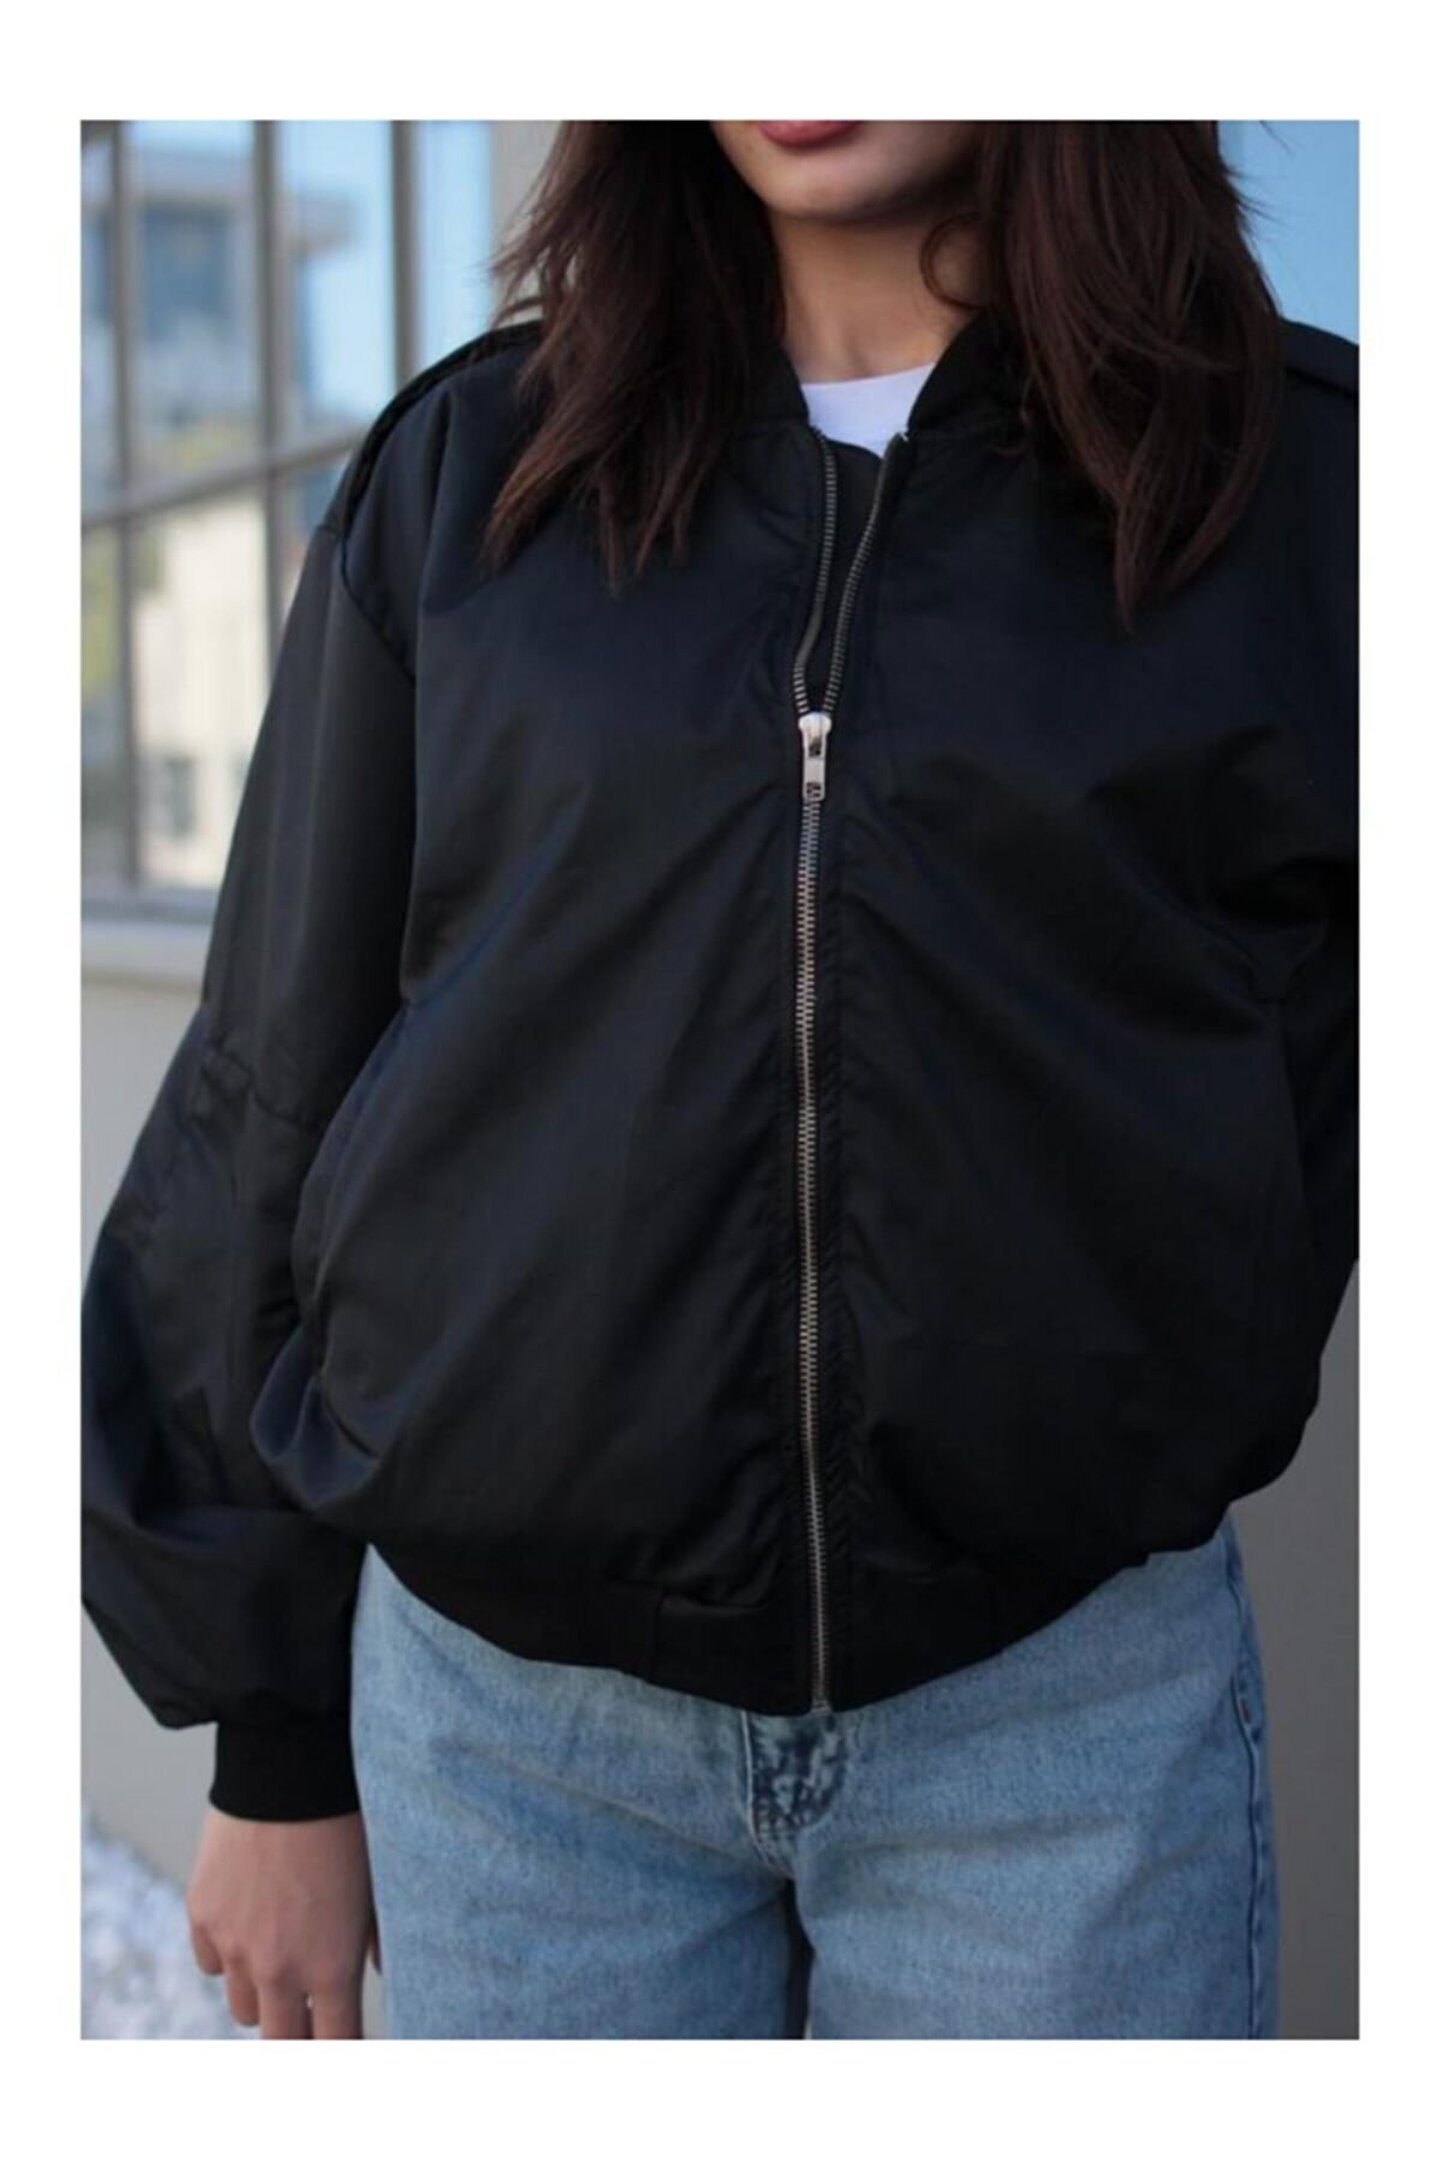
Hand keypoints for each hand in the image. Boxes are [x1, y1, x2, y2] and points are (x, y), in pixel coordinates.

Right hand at [186, 1804, 380, 2037]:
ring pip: (245, 2006)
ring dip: (265, 1993)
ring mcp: (234, 1945)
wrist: (290, 1769)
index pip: (334, 2045)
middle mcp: (278, 1968)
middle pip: (282, 2042)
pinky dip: (228, 1954)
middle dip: (299, 2037)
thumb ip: (379, 1938)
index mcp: (331, 1966)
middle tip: (313, 2021)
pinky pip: (212, 1962)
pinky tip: (250, 1923)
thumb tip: (386, 1969)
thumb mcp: (377, 1885)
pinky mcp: (202, 1915)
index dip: (342, 2051)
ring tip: (284, 1958)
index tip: (345, 2046)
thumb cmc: (348, 1823)